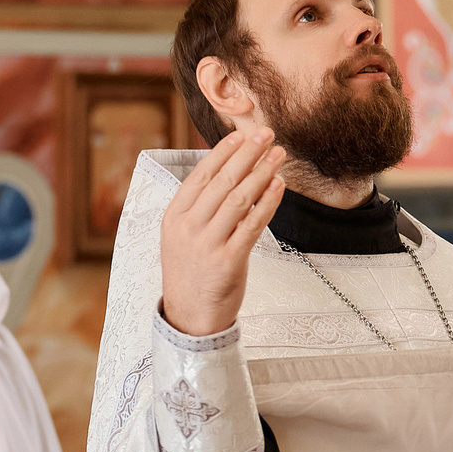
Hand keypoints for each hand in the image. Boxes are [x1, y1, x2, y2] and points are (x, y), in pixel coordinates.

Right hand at [159, 127, 285, 337]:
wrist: (189, 317)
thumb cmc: (191, 273)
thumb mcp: (182, 237)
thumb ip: (198, 208)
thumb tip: (225, 172)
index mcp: (174, 217)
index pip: (200, 176)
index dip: (222, 153)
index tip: (241, 134)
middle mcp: (188, 228)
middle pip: (222, 182)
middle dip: (247, 154)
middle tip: (266, 134)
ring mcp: (208, 245)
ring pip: (239, 199)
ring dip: (262, 173)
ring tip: (278, 155)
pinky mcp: (228, 261)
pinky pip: (252, 225)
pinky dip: (268, 203)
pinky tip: (278, 186)